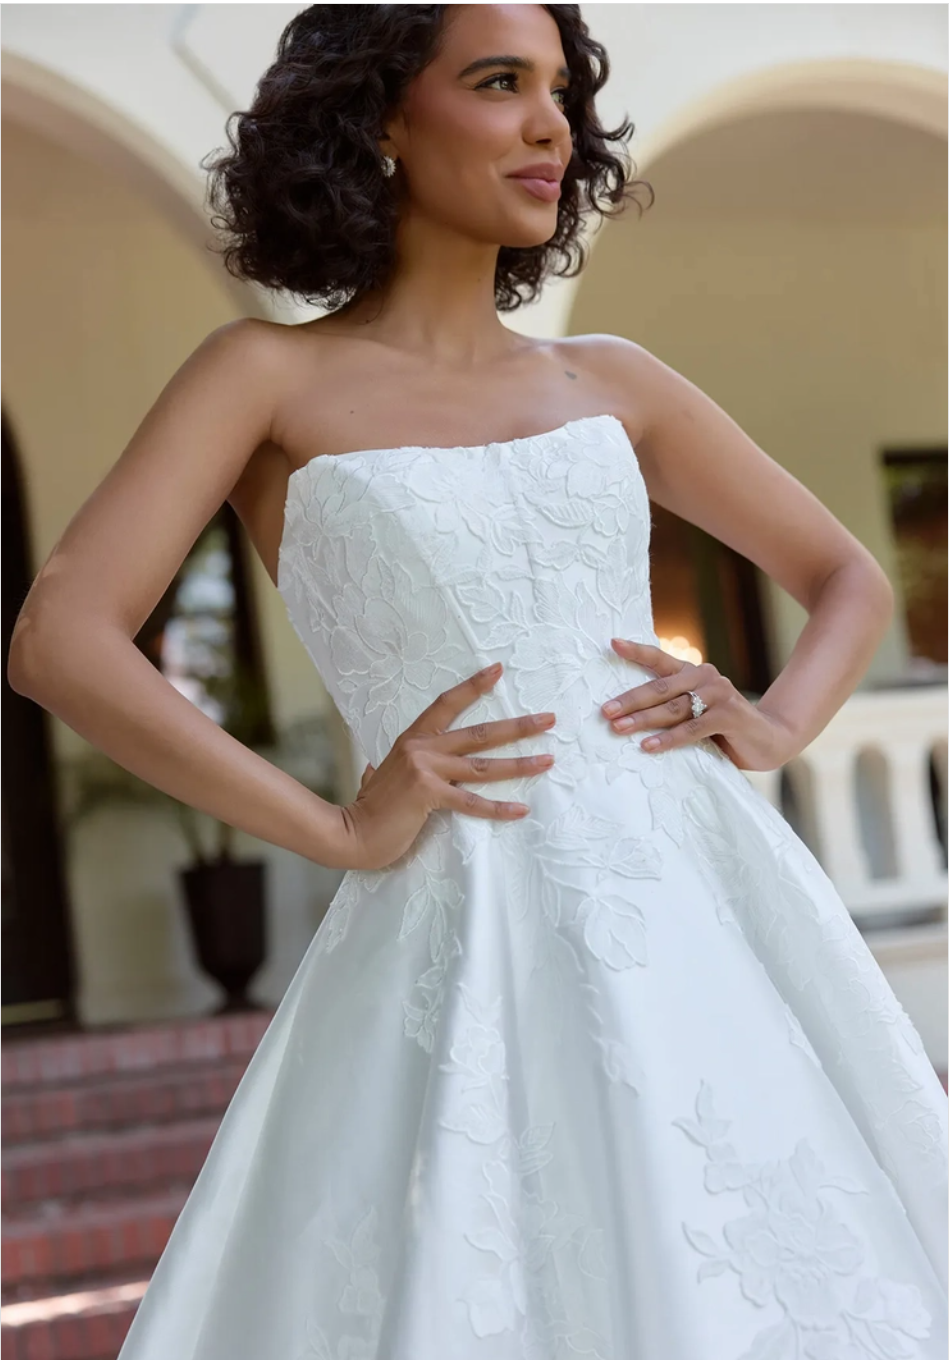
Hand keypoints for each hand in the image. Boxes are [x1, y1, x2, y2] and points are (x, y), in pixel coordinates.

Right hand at [341, 663, 556, 869]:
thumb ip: (382, 768)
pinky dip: (498, 808)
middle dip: (518, 726)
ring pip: (483, 765)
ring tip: (548, 759)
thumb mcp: (377, 778)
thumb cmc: (368, 809)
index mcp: (412, 740)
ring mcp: (425, 770)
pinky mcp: (429, 794)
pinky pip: (471, 802)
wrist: (350, 833)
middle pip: (479, 733)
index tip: (498, 671)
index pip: (446, 704)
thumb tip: (372, 769)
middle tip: (549, 719)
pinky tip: (521, 809)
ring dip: (520, 763)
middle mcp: (421, 749)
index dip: (473, 686)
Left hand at [600, 638, 795, 771]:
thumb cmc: (722, 729)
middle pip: (659, 688)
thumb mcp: (694, 714)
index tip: (613, 644)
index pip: (660, 659)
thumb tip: (625, 719)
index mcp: (692, 673)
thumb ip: (671, 709)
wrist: (768, 739)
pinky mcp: (728, 715)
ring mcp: (718, 694)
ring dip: (643, 719)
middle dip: (629, 700)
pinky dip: (668, 739)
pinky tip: (648, 746)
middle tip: (606, 711)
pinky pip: (692, 728)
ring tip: (619, 728)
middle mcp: (704, 677)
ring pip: (673, 708)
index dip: (636, 651)